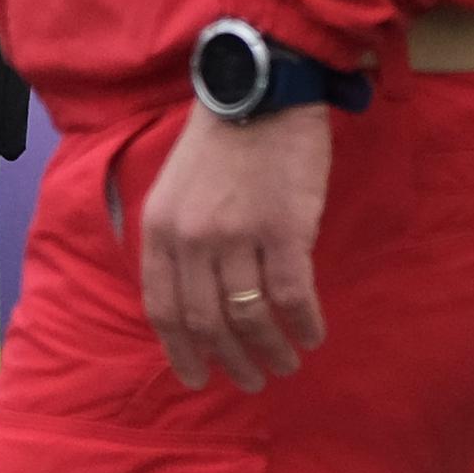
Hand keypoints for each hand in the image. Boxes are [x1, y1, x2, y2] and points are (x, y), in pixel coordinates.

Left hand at [133, 106, 330, 393]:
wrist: (259, 92)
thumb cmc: (218, 141)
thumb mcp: (173, 190)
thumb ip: (176, 242)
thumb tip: (189, 301)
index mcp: (160, 230)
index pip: (163, 309)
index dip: (181, 351)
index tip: (199, 378)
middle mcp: (192, 238)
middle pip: (207, 322)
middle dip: (230, 361)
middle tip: (251, 380)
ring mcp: (238, 235)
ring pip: (250, 316)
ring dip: (270, 350)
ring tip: (285, 364)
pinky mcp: (284, 229)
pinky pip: (291, 296)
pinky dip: (303, 324)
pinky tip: (312, 335)